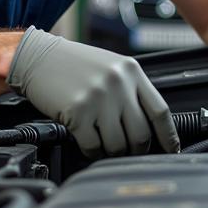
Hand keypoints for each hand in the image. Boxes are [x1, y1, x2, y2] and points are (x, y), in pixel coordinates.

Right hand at [6, 28, 179, 157]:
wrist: (37, 56)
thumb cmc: (72, 63)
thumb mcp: (110, 67)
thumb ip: (131, 90)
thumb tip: (149, 126)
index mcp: (131, 71)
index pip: (160, 111)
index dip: (169, 136)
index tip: (171, 149)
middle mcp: (118, 84)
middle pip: (141, 133)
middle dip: (137, 149)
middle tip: (129, 150)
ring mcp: (98, 99)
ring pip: (118, 145)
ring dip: (112, 151)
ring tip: (104, 142)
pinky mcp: (78, 113)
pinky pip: (93, 146)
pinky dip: (92, 150)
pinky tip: (87, 140)